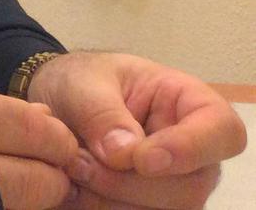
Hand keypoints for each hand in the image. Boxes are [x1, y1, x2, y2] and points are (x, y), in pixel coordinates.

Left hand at [24, 50, 246, 208]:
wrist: (57, 108)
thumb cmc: (82, 83)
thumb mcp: (82, 82)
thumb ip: (101, 112)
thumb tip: (123, 154)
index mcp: (190, 104)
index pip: (222, 131)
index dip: (190, 150)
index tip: (142, 159)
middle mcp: (194, 154)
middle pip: (191, 188)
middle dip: (131, 183)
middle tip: (80, 162)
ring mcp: (176, 187)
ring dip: (112, 200)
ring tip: (74, 169)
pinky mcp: (150, 206)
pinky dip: (103, 209)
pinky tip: (77, 188)